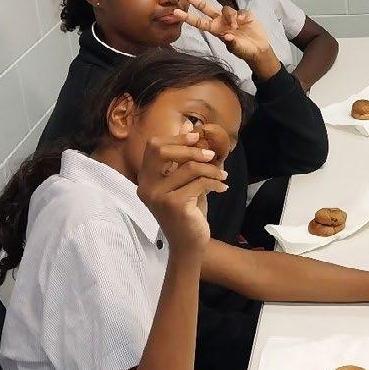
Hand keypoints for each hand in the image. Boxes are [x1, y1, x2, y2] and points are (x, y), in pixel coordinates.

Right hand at [136, 127, 228, 256]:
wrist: (190, 243)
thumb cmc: (188, 210)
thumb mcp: (186, 181)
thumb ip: (185, 157)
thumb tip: (189, 126)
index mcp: (146, 178)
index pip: (154, 146)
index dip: (176, 138)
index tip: (197, 137)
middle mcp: (146, 186)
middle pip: (162, 150)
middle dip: (191, 148)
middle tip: (212, 155)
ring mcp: (158, 196)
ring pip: (189, 167)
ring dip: (211, 168)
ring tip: (222, 175)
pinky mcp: (174, 205)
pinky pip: (200, 183)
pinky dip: (215, 183)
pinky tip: (222, 188)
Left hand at [174, 0, 281, 79]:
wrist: (259, 48)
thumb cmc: (245, 51)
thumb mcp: (239, 49)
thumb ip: (233, 43)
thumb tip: (227, 36)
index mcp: (216, 30)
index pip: (199, 22)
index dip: (187, 17)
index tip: (176, 12)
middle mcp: (220, 21)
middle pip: (204, 7)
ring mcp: (231, 17)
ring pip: (225, 9)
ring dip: (230, 16)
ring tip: (237, 27)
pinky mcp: (243, 14)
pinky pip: (240, 11)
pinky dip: (242, 17)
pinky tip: (246, 23)